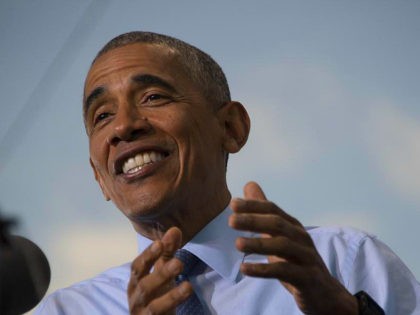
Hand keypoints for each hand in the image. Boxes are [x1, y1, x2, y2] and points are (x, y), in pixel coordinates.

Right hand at [127, 227, 192, 314]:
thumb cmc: (155, 294)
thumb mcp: (161, 272)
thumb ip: (167, 252)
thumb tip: (174, 229)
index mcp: (136, 281)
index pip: (138, 267)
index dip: (148, 255)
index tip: (160, 243)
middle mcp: (136, 298)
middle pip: (145, 286)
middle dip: (161, 274)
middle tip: (178, 263)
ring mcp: (143, 314)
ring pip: (154, 307)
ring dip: (172, 296)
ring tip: (188, 287)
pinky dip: (173, 307)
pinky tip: (187, 297)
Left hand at [229, 182, 357, 314]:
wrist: (325, 293)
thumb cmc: (297, 261)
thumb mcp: (279, 235)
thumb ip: (263, 213)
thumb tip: (249, 185)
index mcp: (293, 226)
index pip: (273, 210)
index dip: (254, 206)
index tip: (233, 204)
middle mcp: (301, 238)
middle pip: (278, 224)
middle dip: (254, 221)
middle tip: (231, 221)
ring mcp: (306, 257)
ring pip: (283, 246)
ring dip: (259, 243)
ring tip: (238, 244)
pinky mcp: (307, 277)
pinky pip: (284, 271)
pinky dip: (263, 269)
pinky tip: (245, 269)